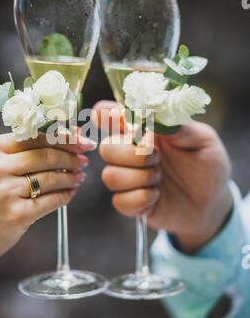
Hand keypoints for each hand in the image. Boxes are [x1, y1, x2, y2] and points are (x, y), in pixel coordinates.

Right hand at [0, 132, 93, 269]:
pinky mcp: (17, 214)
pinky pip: (52, 200)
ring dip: (72, 177)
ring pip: (52, 177)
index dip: (65, 138)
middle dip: (72, 157)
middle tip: (84, 160)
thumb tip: (68, 137)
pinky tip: (70, 193)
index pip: (37, 136)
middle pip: (47, 155)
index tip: (83, 141)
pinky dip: (66, 196)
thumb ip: (25, 152)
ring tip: (79, 177)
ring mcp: (6, 191)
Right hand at [93, 101, 232, 252]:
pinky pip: (119, 201)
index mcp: (143, 130)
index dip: (104, 115)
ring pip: (110, 176)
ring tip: (159, 178)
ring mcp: (129, 178)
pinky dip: (141, 199)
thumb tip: (159, 120)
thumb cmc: (207, 166)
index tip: (118, 119)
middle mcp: (130, 152)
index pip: (109, 116)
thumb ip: (182, 129)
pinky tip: (157, 195)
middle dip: (131, 154)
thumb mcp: (204, 141)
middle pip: (106, 148)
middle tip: (157, 157)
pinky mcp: (131, 202)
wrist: (212, 203)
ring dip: (139, 178)